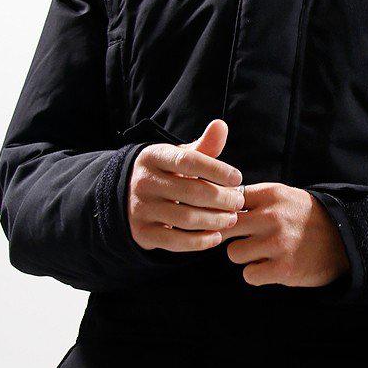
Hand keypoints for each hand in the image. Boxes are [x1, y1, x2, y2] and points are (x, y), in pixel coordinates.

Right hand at [127, 119, 245, 251]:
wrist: (128, 196)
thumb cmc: (167, 173)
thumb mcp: (180, 156)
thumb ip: (204, 146)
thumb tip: (221, 125)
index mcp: (153, 157)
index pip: (189, 161)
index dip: (217, 170)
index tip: (238, 178)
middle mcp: (143, 182)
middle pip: (191, 192)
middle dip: (222, 199)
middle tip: (239, 202)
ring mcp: (140, 209)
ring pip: (185, 218)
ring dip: (214, 220)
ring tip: (231, 218)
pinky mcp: (142, 233)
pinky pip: (175, 241)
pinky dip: (200, 242)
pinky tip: (216, 236)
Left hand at [214, 181, 350, 286]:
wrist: (343, 240)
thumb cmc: (305, 218)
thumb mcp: (284, 196)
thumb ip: (255, 198)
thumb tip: (219, 203)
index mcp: (272, 195)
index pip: (230, 200)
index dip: (226, 212)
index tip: (233, 220)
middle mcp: (273, 217)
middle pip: (227, 227)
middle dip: (232, 235)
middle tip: (245, 238)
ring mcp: (278, 244)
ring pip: (234, 253)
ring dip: (244, 256)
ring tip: (261, 253)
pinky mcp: (283, 269)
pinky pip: (249, 275)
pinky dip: (256, 274)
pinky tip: (269, 267)